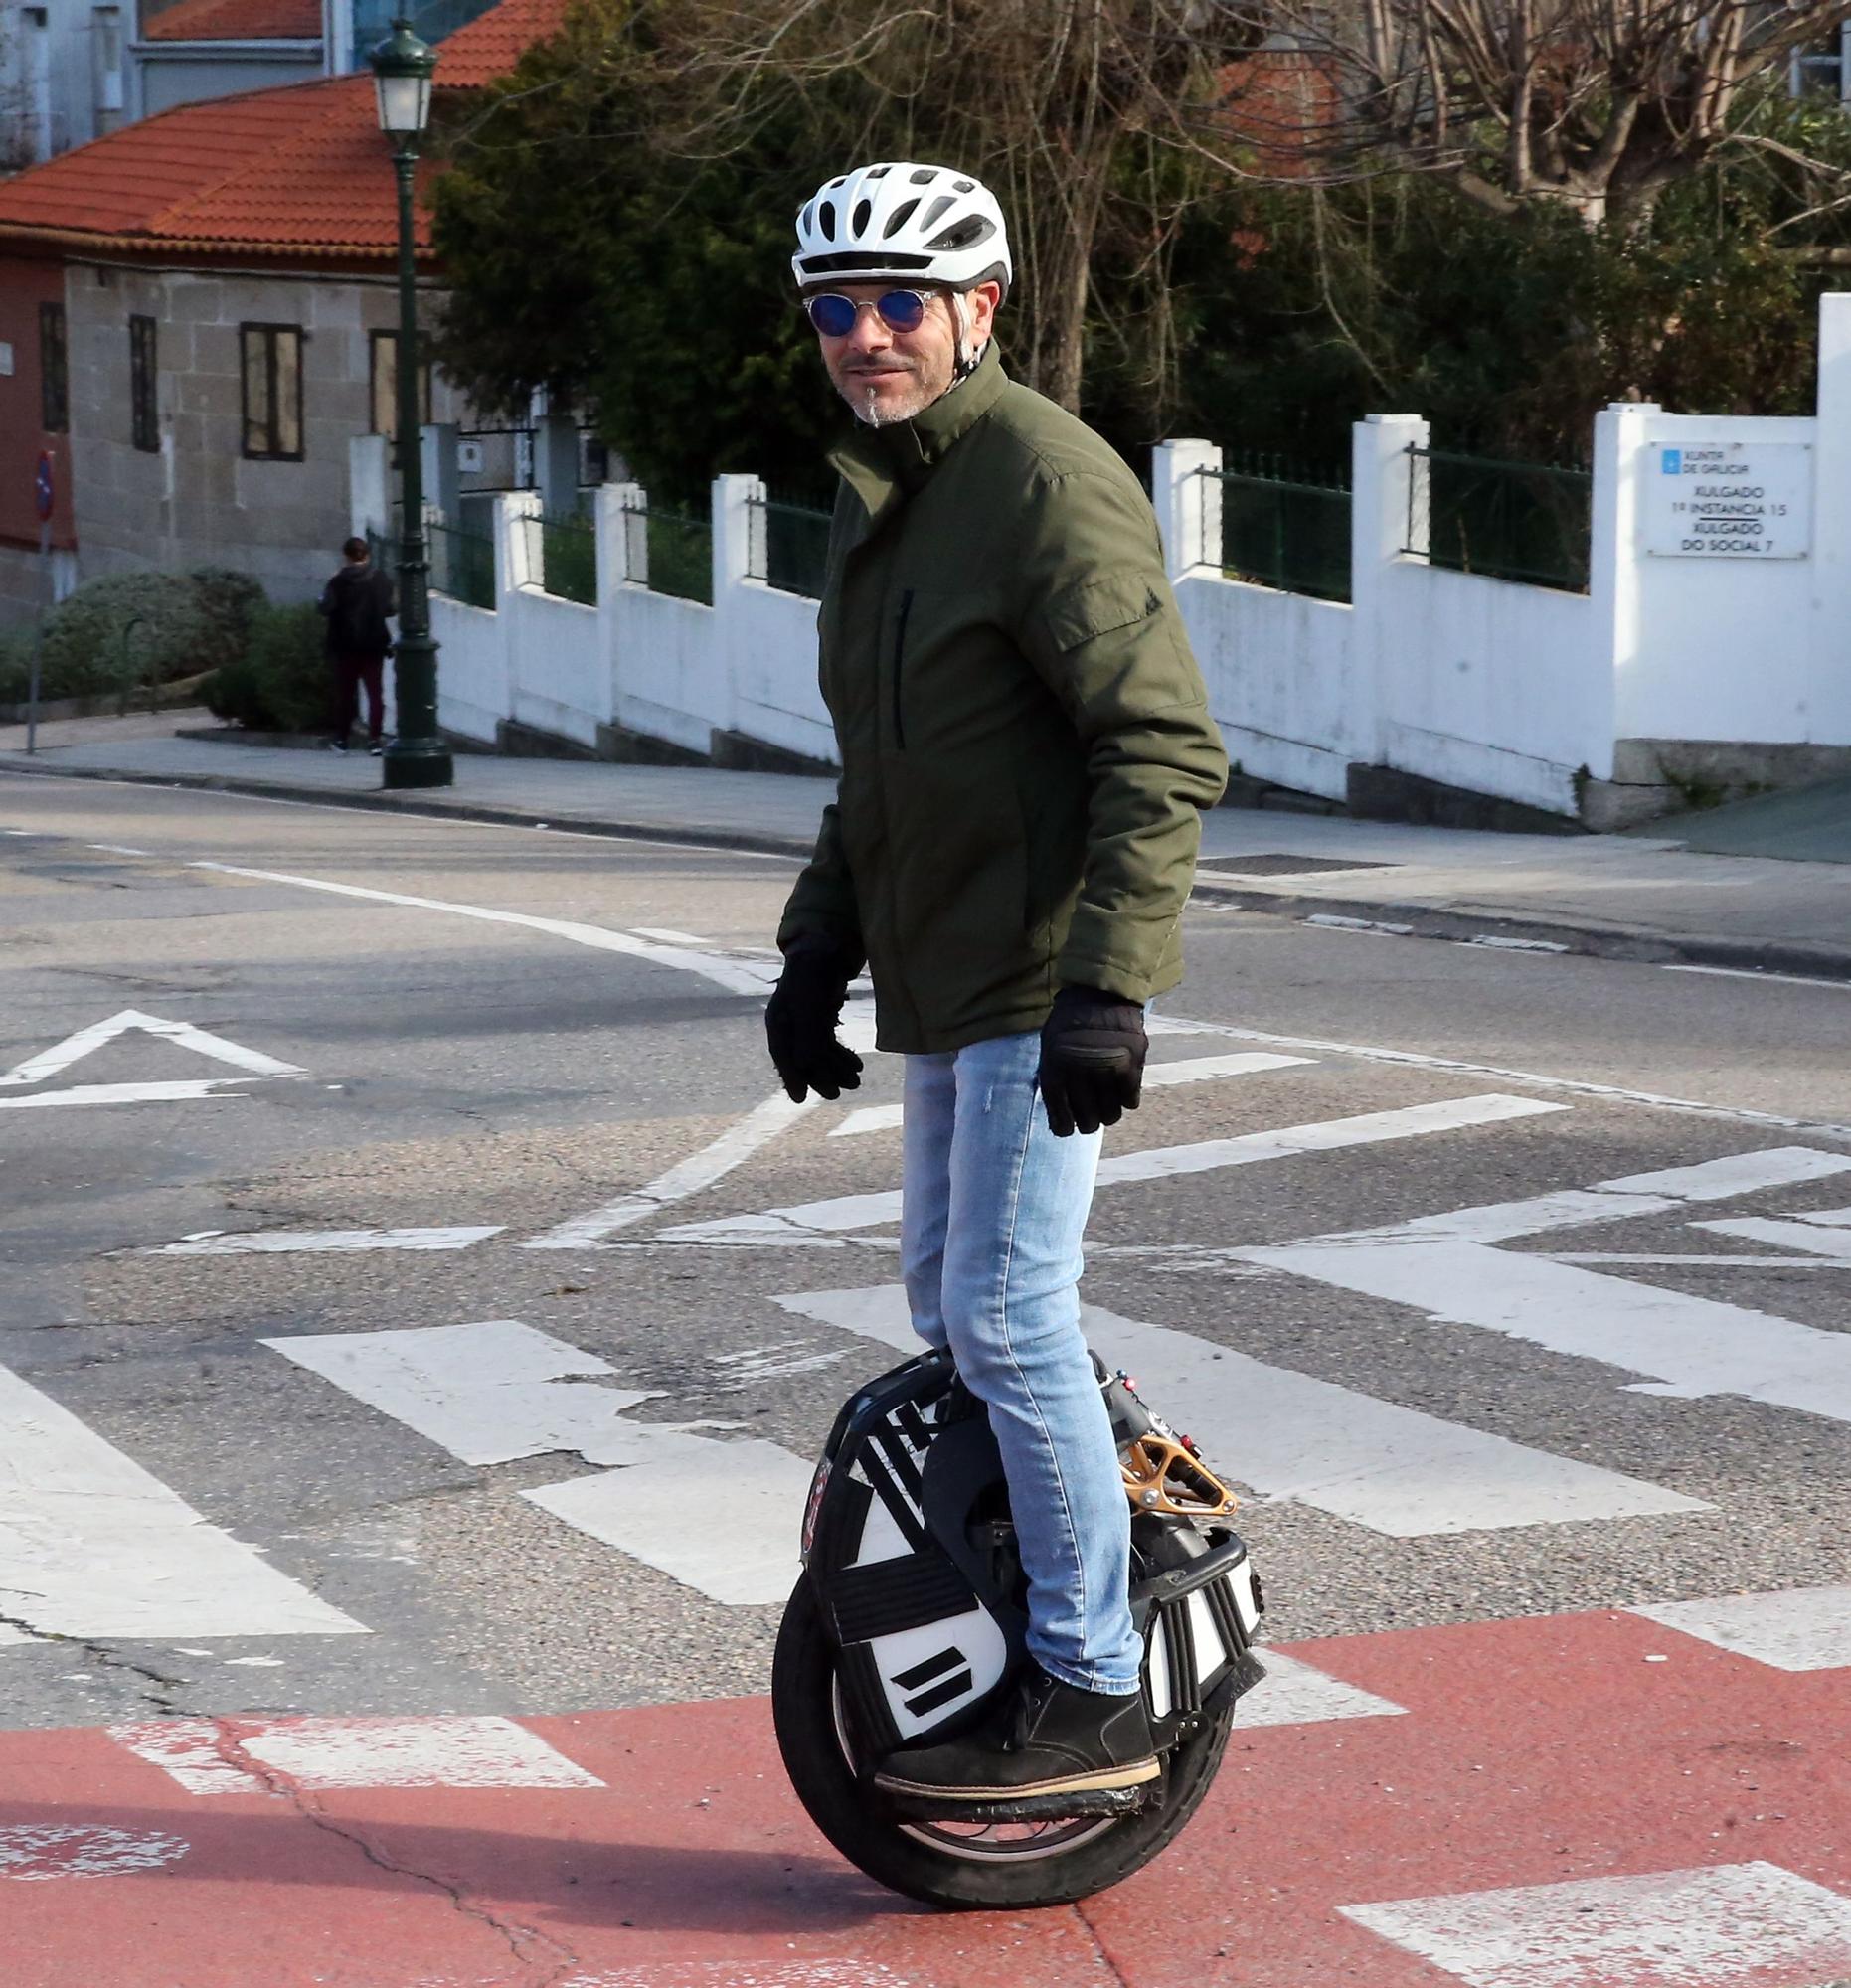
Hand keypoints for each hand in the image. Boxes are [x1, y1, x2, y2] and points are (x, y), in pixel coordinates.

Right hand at [765, 938, 862, 1103]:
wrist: (828, 946)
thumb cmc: (814, 973)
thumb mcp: (810, 1004)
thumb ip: (808, 1035)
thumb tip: (805, 1067)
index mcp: (778, 1019)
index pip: (783, 1054)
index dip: (791, 1077)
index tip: (800, 1100)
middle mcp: (789, 1023)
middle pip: (803, 1058)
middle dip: (821, 1077)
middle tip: (838, 1094)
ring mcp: (805, 1021)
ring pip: (819, 1053)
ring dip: (836, 1068)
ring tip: (855, 1081)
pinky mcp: (822, 1017)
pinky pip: (829, 1043)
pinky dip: (841, 1055)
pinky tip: (856, 1065)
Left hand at [1037, 985, 1145, 1136]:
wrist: (1098, 991)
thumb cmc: (1069, 1022)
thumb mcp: (1049, 1048)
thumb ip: (1054, 1082)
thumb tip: (1061, 1122)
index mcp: (1054, 1071)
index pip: (1062, 1122)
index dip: (1066, 1128)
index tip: (1069, 1127)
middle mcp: (1079, 1074)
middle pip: (1088, 1123)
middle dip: (1089, 1122)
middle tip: (1092, 1114)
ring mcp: (1106, 1070)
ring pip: (1111, 1116)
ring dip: (1109, 1112)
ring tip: (1107, 1100)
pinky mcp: (1131, 1065)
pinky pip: (1130, 1101)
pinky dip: (1126, 1098)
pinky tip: (1121, 1086)